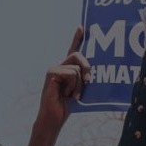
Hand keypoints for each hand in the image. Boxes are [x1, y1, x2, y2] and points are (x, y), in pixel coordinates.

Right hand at [24, 27, 91, 145]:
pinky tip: (67, 95)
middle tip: (89, 82)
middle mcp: (60, 66)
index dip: (77, 38)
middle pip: (78, 55)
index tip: (82, 27)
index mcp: (66, 69)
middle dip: (87, 68)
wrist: (54, 118)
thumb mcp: (81, 91)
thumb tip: (95, 74)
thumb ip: (86, 79)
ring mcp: (54, 69)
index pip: (72, 51)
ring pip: (77, 68)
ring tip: (72, 95)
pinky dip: (73, 87)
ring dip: (79, 85)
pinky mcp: (51, 73)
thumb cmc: (68, 107)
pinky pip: (71, 74)